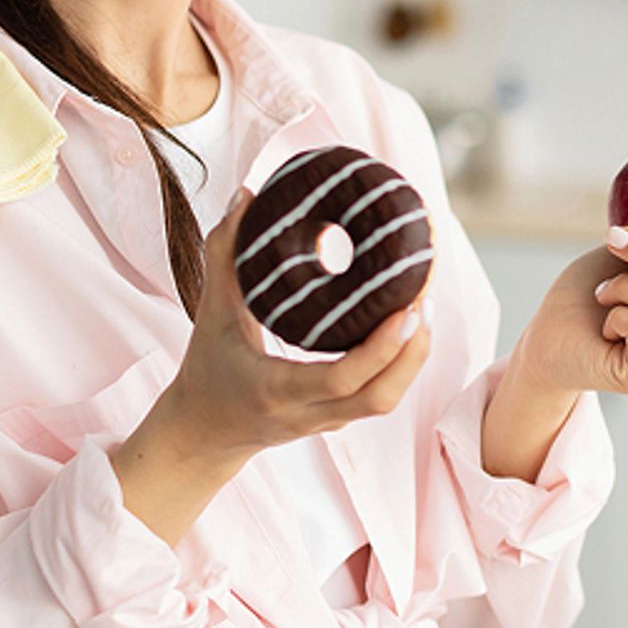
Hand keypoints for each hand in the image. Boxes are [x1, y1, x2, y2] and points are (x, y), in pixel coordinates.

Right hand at [161, 186, 434, 464]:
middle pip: (379, 397)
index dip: (381, 349)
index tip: (407, 308)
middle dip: (413, 351)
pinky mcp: (338, 420)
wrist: (203, 433)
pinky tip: (409, 325)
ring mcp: (326, 422)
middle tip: (424, 297)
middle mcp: (307, 413)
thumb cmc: (205, 369)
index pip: (340, 380)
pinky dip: (401, 364)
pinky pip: (379, 396)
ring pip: (387, 400)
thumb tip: (245, 195)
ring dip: (413, 357)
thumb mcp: (211, 311)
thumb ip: (224, 253)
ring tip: (423, 304)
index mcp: (275, 389)